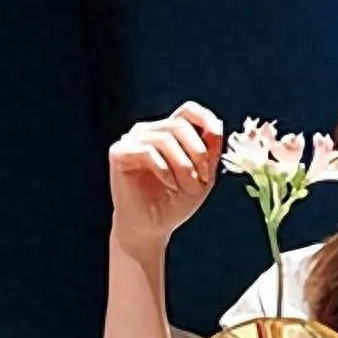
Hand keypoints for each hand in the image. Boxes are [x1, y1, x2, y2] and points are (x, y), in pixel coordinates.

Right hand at [108, 100, 223, 249]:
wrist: (153, 226)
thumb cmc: (177, 201)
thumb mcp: (204, 176)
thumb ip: (211, 151)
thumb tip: (218, 125)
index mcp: (171, 133)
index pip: (188, 110)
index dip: (205, 118)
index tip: (216, 135)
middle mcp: (150, 131)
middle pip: (180, 125)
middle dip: (198, 153)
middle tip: (203, 180)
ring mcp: (132, 140)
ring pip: (165, 138)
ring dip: (184, 165)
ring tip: (188, 186)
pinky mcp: (119, 153)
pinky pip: (147, 151)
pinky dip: (165, 169)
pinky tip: (169, 184)